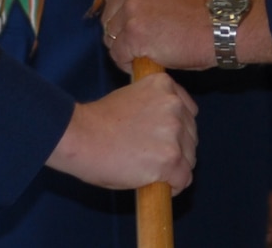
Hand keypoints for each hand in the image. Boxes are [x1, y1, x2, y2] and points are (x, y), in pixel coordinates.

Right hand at [45, 72, 197, 191]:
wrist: (81, 137)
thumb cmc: (98, 122)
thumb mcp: (132, 97)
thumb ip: (155, 107)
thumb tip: (168, 131)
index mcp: (164, 85)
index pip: (188, 112)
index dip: (176, 131)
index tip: (161, 140)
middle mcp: (174, 105)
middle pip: (191, 137)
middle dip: (176, 150)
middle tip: (151, 159)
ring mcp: (174, 132)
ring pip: (189, 160)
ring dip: (174, 169)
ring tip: (149, 171)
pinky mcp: (170, 158)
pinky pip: (184, 179)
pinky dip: (172, 186)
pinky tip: (154, 184)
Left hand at [98, 0, 217, 71]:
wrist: (221, 26)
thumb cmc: (200, 11)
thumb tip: (122, 10)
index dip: (119, 11)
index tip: (133, 22)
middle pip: (108, 15)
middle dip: (121, 31)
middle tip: (144, 41)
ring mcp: (131, 8)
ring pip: (110, 37)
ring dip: (124, 48)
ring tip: (147, 52)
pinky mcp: (134, 34)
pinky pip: (117, 55)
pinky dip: (128, 63)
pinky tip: (147, 60)